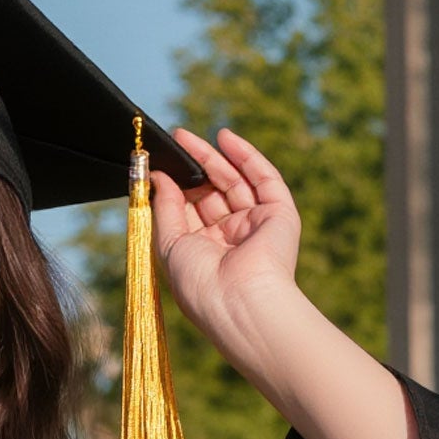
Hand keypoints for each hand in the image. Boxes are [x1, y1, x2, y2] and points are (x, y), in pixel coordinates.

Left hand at [149, 125, 304, 362]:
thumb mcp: (169, 244)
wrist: (239, 301)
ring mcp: (256, 225)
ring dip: (214, 157)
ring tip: (187, 137)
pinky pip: (264, 178)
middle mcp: (231, 239)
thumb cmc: (199, 283)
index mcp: (205, 253)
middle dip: (194, 167)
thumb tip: (158, 177)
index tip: (159, 165)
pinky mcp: (279, 214)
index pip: (190, 212)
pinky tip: (225, 138)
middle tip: (175, 141)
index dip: (176, 187)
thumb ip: (164, 208)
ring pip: (235, 182)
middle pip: (212, 193)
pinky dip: (245, 156)